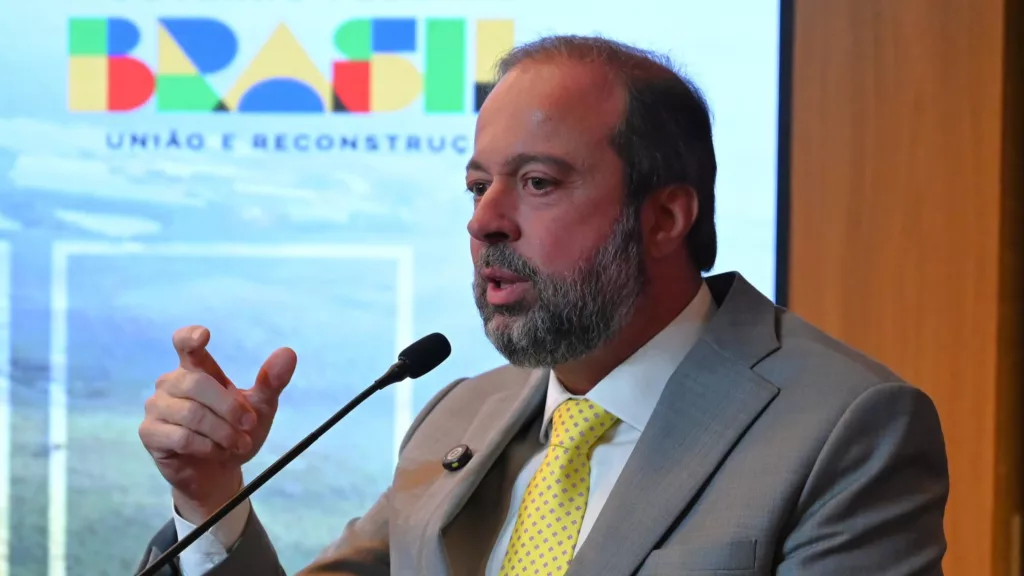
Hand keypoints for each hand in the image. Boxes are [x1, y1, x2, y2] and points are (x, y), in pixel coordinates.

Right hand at [138, 325, 296, 522]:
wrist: (218, 473)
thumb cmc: (235, 432)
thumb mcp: (260, 408)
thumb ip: (271, 382)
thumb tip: (288, 353)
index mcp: (196, 369)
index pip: (185, 343)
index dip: (190, 337)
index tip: (204, 336)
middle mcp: (172, 382)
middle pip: (198, 384)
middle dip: (230, 407)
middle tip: (248, 425)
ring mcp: (157, 406)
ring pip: (191, 413)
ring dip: (222, 432)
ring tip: (237, 443)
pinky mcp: (150, 432)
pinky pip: (181, 437)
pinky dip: (206, 447)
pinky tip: (215, 452)